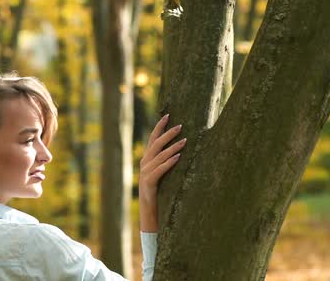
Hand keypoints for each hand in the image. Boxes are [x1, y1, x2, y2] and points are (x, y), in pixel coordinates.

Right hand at [138, 114, 185, 231]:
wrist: (149, 214)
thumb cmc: (159, 194)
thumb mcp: (162, 175)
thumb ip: (166, 162)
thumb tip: (181, 149)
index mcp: (147, 160)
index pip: (152, 139)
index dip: (159, 127)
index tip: (168, 115)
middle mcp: (144, 164)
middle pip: (155, 144)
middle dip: (168, 134)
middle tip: (181, 125)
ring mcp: (145, 173)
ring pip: (159, 156)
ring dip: (172, 147)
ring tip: (185, 140)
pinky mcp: (149, 183)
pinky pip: (159, 170)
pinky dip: (169, 163)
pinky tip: (178, 157)